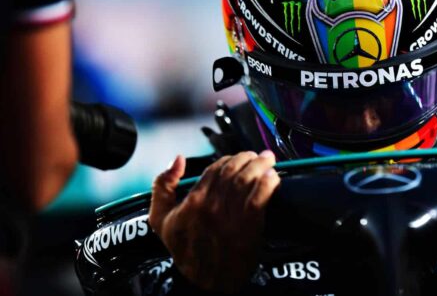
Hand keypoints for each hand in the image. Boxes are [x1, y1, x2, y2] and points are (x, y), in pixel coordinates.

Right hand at [149, 151, 280, 292]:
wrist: (205, 281)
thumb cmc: (185, 249)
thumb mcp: (160, 219)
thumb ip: (162, 186)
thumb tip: (177, 160)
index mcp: (193, 201)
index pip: (216, 168)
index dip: (232, 159)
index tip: (242, 159)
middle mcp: (211, 205)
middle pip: (234, 169)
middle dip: (249, 158)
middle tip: (260, 157)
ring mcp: (230, 216)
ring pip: (248, 179)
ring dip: (261, 165)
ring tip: (269, 161)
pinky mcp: (248, 226)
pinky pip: (260, 196)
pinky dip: (268, 183)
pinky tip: (273, 178)